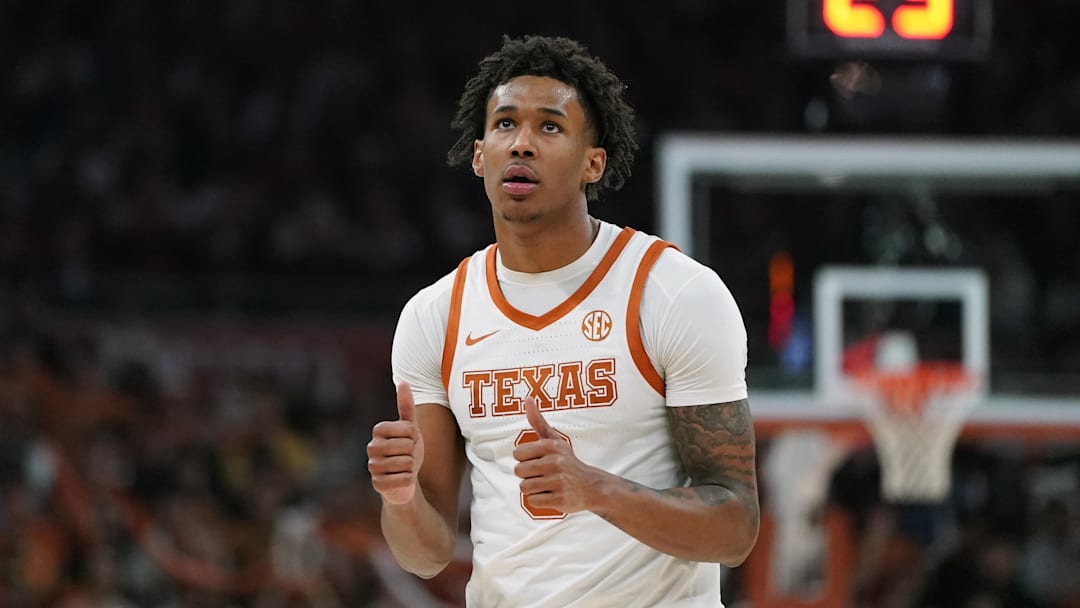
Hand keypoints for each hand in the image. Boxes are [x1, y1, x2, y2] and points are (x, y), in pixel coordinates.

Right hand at [368, 382, 424, 503]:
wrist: (403, 479)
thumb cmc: (407, 449)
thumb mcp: (410, 428)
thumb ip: (406, 406)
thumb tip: (404, 382)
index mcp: (378, 430)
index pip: (408, 429)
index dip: (414, 436)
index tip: (408, 440)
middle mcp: (371, 447)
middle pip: (408, 446)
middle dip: (414, 452)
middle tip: (407, 456)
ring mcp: (373, 467)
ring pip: (407, 463)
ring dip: (411, 467)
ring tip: (404, 467)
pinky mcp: (377, 485)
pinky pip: (405, 479)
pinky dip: (409, 480)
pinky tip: (401, 479)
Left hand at [513, 396, 597, 513]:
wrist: (591, 486)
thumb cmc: (566, 461)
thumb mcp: (553, 439)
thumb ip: (537, 421)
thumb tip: (528, 398)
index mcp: (550, 446)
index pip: (517, 454)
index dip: (525, 459)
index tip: (538, 460)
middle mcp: (555, 463)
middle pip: (519, 471)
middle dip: (528, 474)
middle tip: (543, 474)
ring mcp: (558, 482)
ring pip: (524, 487)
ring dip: (533, 488)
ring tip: (547, 484)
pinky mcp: (560, 499)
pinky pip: (533, 501)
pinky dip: (539, 500)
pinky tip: (552, 494)